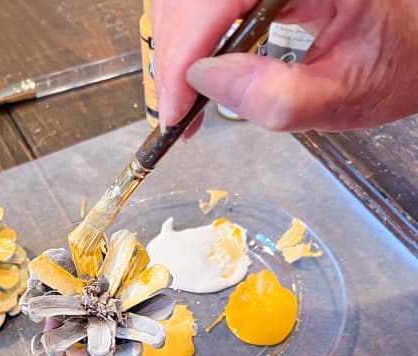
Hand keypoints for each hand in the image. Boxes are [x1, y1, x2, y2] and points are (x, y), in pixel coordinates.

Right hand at [154, 0, 417, 130]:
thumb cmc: (398, 60)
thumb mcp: (345, 94)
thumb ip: (277, 96)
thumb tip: (205, 82)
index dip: (184, 51)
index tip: (175, 108)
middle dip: (174, 51)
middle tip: (176, 110)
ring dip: (176, 42)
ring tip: (184, 96)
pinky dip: (191, 32)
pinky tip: (197, 67)